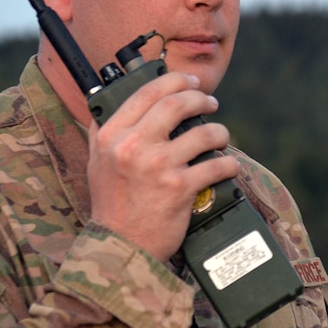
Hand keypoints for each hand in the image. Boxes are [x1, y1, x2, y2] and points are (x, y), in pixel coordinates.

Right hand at [85, 71, 239, 260]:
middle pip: (176, 104)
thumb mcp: (97, 161)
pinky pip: (215, 166)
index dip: (174, 81)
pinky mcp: (179, 187)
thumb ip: (105, 130)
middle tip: (211, 103)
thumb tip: (112, 99)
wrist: (120, 246)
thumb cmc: (111, 204)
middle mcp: (132, 146)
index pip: (146, 93)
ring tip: (221, 136)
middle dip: (200, 98)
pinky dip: (228, 165)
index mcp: (110, 135)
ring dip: (219, 132)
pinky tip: (229, 166)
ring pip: (202, 133)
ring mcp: (157, 166)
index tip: (189, 81)